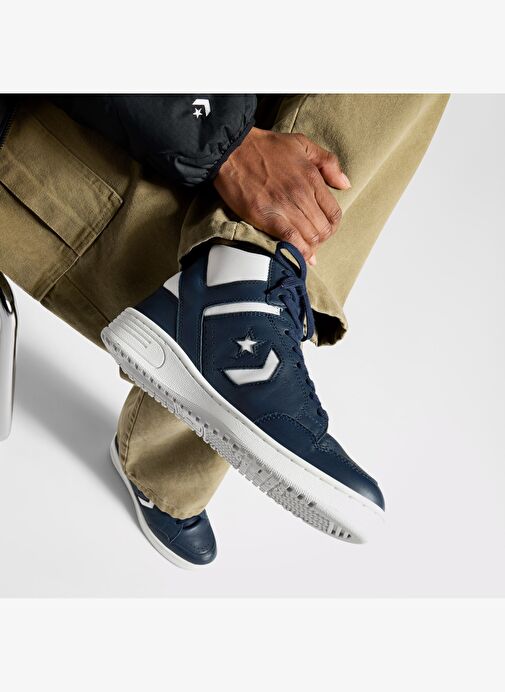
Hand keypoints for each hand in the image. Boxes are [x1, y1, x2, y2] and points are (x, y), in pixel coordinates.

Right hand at [213, 127, 350, 263]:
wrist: (231, 150)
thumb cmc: (265, 146)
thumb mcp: (302, 144)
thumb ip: (328, 163)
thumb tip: (345, 184)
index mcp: (312, 178)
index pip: (334, 213)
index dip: (332, 226)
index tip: (324, 229)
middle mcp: (302, 195)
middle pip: (323, 230)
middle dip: (321, 239)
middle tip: (311, 240)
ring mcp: (285, 207)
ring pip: (310, 238)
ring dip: (309, 247)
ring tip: (303, 248)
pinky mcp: (267, 218)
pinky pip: (290, 241)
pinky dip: (297, 251)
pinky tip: (296, 254)